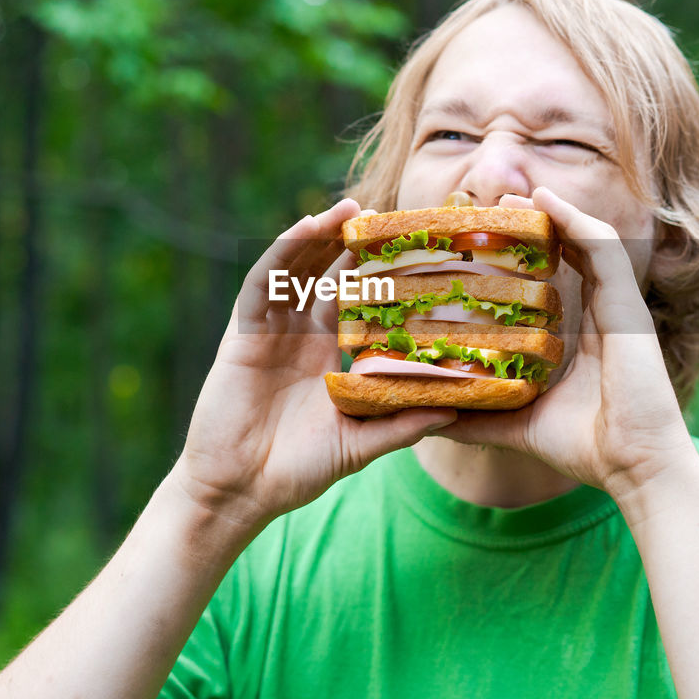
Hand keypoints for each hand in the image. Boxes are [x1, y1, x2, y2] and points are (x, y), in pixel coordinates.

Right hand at [174, 199, 455, 526]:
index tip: (415, 250)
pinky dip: (282, 253)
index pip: (360, 302)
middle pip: (330, 275)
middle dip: (353, 243)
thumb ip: (403, 425)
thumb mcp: (360, 444)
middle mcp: (302, 336)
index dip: (382, 274)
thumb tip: (457, 410)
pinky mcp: (243, 334)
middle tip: (387, 213)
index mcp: (330, 356)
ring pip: (297, 269)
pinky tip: (304, 229)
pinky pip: (263, 284)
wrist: (240, 491)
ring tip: (350, 207)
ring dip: (320, 234)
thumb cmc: (298, 471)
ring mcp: (272, 331)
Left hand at [431, 187, 698, 498]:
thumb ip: (479, 417)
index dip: (526, 257)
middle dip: (534, 226)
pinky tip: (546, 199)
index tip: (486, 240)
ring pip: (587, 240)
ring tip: (515, 195)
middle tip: (491, 208)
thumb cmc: (585, 449)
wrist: (635, 470)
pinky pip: (603, 248)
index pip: (556, 280)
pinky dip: (575, 219)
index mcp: (584, 335)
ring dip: (552, 212)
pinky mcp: (629, 306)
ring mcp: (619, 307)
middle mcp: (603, 314)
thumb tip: (429, 416)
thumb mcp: (518, 425)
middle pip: (569, 252)